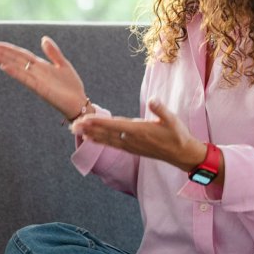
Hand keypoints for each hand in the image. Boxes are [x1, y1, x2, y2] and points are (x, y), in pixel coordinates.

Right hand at [0, 36, 88, 120]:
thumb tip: (43, 38)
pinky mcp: (40, 88)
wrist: (79, 103)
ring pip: (16, 67)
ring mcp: (36, 80)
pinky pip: (25, 79)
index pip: (20, 54)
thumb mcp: (63, 64)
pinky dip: (15, 72)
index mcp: (39, 65)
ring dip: (2, 60)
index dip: (7, 48)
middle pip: (14, 59)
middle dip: (0, 53)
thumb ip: (53, 52)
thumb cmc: (71, 86)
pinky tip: (4, 67)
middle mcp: (34, 72)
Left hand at [72, 98, 206, 170]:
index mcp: (139, 130)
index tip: (85, 119)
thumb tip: (153, 99)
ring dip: (91, 135)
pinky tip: (90, 139)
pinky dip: (99, 141)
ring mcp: (130, 145)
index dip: (99, 122)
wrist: (181, 154)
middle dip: (89, 129)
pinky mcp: (131, 149)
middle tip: (72, 125)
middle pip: (105, 133)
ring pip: (106, 140)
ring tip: (76, 131)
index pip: (114, 125)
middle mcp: (131, 139)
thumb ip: (161, 110)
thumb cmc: (177, 135)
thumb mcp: (172, 120)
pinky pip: (111, 145)